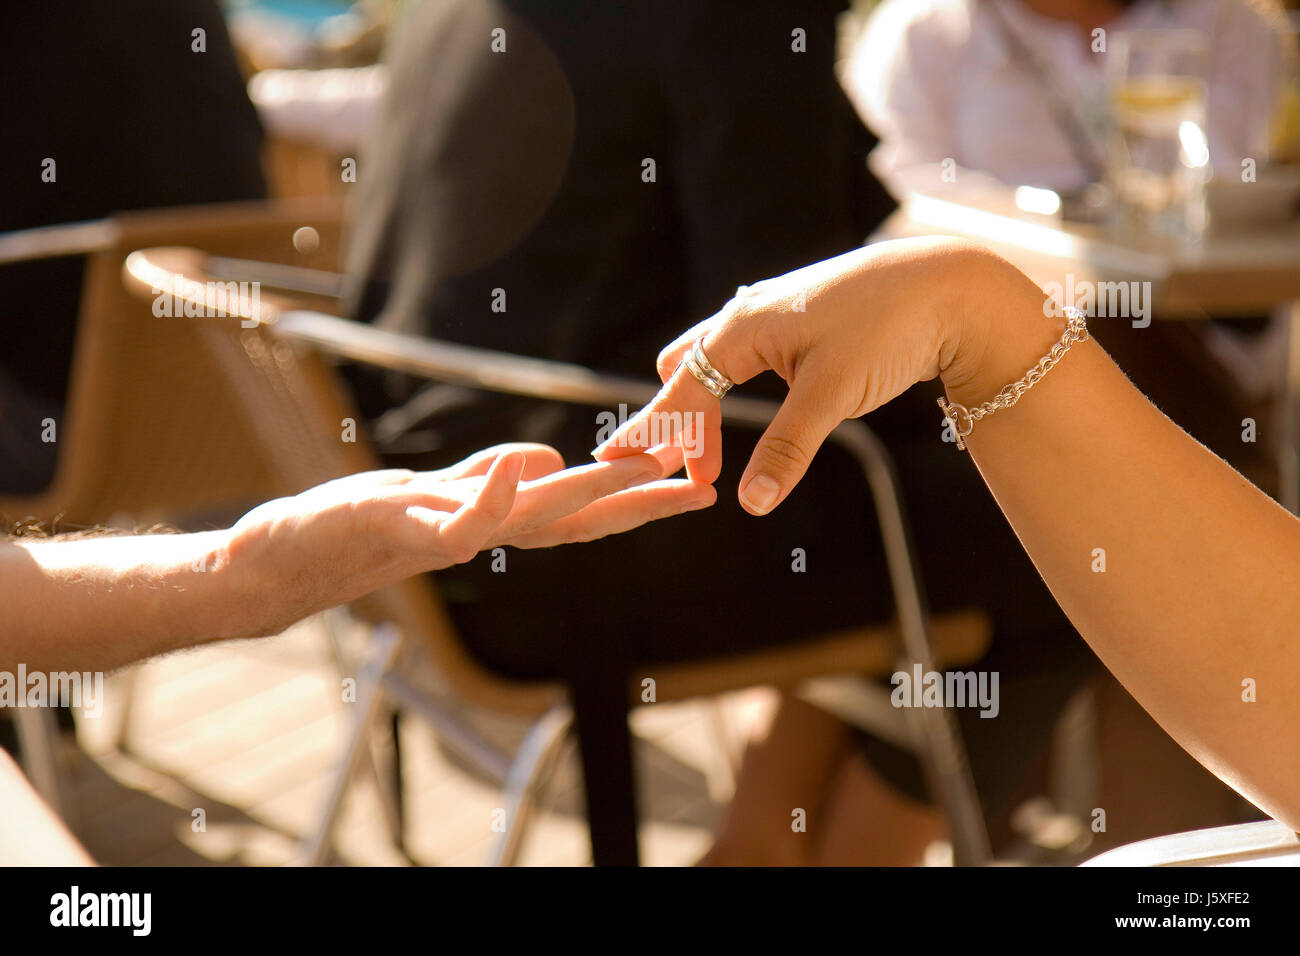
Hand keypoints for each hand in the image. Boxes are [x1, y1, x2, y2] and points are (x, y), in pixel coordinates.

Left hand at [224, 443, 714, 630]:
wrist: (287, 562)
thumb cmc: (359, 527)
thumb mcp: (436, 492)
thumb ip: (490, 477)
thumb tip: (549, 458)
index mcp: (496, 520)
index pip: (581, 511)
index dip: (640, 499)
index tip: (695, 483)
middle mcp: (485, 531)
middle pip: (575, 520)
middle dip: (638, 504)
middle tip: (700, 488)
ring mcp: (448, 532)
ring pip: (532, 518)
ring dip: (587, 494)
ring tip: (636, 468)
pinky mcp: (406, 526)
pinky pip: (459, 517)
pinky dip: (496, 494)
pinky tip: (529, 465)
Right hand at [594, 237, 1050, 514]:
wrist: (951, 287)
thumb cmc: (889, 329)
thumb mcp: (832, 396)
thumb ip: (786, 449)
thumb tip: (751, 504)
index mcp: (742, 327)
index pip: (682, 390)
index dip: (656, 434)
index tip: (624, 468)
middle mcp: (749, 314)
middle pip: (685, 370)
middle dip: (677, 421)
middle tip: (688, 472)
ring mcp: (775, 315)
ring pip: (715, 362)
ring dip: (705, 407)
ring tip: (708, 457)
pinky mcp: (801, 323)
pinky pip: (746, 358)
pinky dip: (732, 392)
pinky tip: (750, 417)